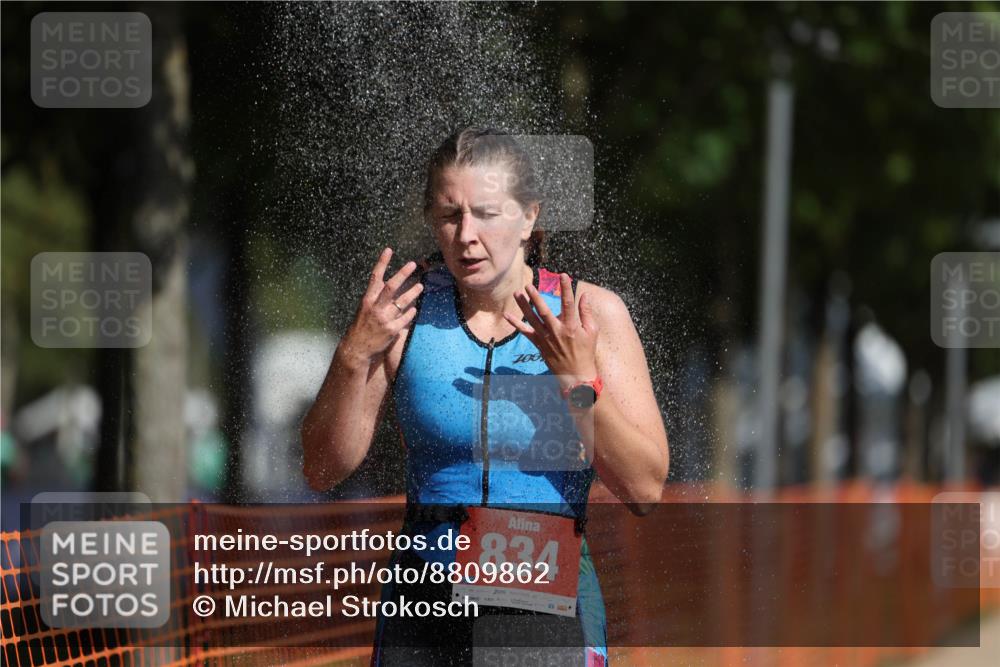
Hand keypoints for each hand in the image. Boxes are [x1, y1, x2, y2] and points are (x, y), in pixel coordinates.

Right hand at [339, 248, 422, 368]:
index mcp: (367, 300)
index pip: (375, 278)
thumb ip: (376, 297)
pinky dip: (411, 312)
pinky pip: (405, 318)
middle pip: (391, 287)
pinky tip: (415, 309)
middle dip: (402, 274)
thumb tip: (387, 284)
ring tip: (421, 285)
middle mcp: (375, 307)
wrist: (357, 348)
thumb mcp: (364, 309)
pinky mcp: (391, 330)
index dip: (382, 263)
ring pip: (402, 301)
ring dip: (413, 292)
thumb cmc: (361, 327)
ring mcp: (384, 319)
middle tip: (412, 264)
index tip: (389, 250)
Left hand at [504, 273, 599, 389]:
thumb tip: (584, 295)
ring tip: (517, 293)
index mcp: (571, 326)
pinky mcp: (539, 344)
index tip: (563, 275)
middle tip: (528, 286)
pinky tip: (507, 315)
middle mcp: (557, 331)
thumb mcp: (592, 332)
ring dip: (523, 306)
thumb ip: (587, 313)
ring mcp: (546, 338)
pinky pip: (525, 332)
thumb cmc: (586, 352)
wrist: (576, 375)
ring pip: (532, 319)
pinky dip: (515, 324)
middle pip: (544, 311)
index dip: (565, 288)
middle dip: (536, 297)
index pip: (568, 303)